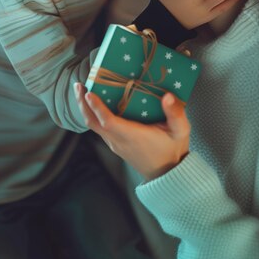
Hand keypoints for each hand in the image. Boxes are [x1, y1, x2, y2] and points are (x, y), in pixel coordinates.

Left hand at [74, 84, 190, 180]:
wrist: (167, 173)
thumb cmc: (172, 150)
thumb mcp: (180, 131)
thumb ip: (175, 114)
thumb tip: (167, 96)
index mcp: (132, 136)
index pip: (108, 122)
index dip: (97, 107)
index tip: (89, 92)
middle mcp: (119, 140)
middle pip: (93, 123)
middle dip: (83, 104)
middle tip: (78, 85)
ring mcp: (114, 143)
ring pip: (93, 126)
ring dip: (86, 108)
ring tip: (82, 89)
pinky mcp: (115, 144)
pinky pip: (99, 128)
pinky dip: (93, 114)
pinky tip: (94, 102)